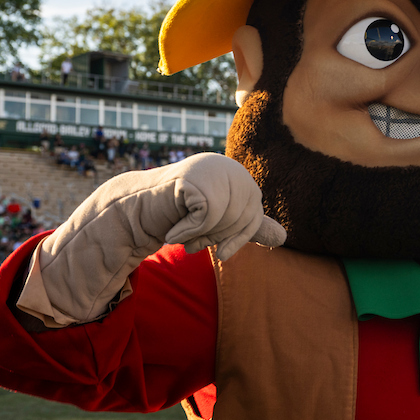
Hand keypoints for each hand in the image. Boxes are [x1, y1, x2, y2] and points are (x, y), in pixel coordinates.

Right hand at [16, 153, 284, 326]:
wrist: (135, 211)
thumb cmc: (179, 216)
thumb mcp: (220, 223)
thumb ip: (248, 227)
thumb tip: (284, 238)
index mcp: (239, 176)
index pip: (254, 214)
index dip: (238, 237)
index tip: (222, 252)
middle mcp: (229, 167)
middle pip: (243, 216)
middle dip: (218, 237)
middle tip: (195, 241)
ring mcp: (212, 167)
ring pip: (226, 217)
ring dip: (201, 236)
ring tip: (183, 235)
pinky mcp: (195, 176)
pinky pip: (207, 215)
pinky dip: (189, 231)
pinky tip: (173, 231)